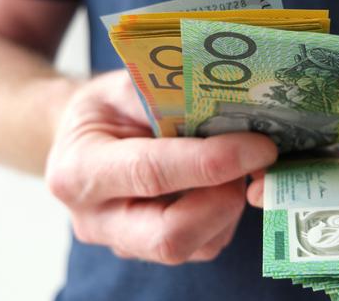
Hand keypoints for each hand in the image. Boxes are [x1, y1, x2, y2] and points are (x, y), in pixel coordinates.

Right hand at [46, 71, 277, 263]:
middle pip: (170, 237)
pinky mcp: (152, 251)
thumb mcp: (123, 86)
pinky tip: (222, 182)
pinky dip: (226, 214)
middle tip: (251, 162)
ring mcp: (124, 242)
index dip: (210, 162)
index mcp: (80, 170)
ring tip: (235, 165)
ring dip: (230, 205)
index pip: (151, 173)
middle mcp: (96, 219)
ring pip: (195, 246)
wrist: (80, 142)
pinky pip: (203, 245)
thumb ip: (167, 95)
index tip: (259, 146)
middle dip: (224, 200)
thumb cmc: (105, 110)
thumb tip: (231, 99)